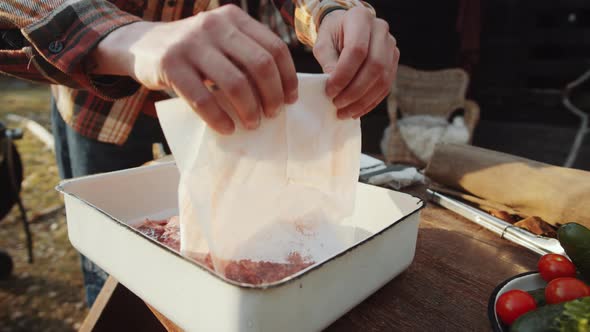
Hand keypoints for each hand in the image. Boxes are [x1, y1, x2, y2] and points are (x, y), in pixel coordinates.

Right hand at [89, 5, 297, 134]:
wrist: (142, 46)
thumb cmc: (193, 52)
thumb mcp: (220, 40)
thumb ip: (245, 54)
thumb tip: (281, 91)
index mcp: (233, 18)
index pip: (274, 47)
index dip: (288, 77)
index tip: (290, 99)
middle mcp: (214, 26)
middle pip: (260, 65)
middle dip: (272, 95)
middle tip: (273, 114)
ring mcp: (191, 44)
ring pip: (235, 83)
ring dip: (249, 109)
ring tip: (252, 124)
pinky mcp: (170, 65)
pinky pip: (203, 99)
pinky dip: (219, 119)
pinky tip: (227, 129)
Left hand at [313, 7, 398, 118]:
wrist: (347, 29)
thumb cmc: (333, 35)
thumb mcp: (323, 43)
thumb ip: (327, 61)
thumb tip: (334, 85)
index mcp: (361, 18)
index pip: (357, 50)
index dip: (343, 75)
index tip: (329, 90)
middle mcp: (381, 30)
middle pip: (375, 66)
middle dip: (354, 91)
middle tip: (337, 104)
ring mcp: (391, 46)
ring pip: (383, 79)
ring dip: (363, 101)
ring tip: (344, 112)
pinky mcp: (393, 62)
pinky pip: (386, 87)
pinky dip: (370, 102)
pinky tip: (355, 111)